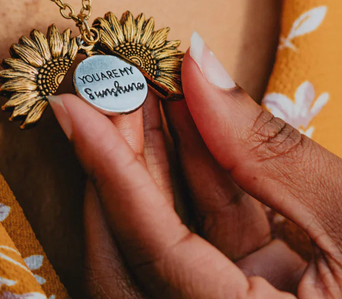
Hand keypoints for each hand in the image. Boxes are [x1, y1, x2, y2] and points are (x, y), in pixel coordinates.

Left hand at [48, 32, 341, 297]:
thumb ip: (269, 147)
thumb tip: (199, 65)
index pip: (151, 246)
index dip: (109, 168)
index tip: (73, 106)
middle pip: (139, 246)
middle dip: (120, 160)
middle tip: (106, 90)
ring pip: (169, 233)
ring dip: (154, 158)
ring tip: (139, 91)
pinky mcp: (254, 289)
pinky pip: (206, 228)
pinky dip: (196, 171)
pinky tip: (185, 118)